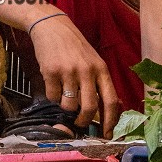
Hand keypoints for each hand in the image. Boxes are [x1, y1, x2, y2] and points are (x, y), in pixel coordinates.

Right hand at [29, 14, 121, 135]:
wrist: (52, 26)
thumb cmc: (74, 47)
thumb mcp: (93, 61)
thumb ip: (99, 82)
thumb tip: (107, 110)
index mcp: (101, 69)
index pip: (111, 100)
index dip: (111, 121)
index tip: (108, 134)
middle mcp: (87, 71)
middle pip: (89, 107)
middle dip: (84, 121)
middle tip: (80, 123)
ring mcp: (68, 71)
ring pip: (69, 105)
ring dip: (65, 106)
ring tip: (63, 94)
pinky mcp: (51, 72)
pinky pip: (52, 96)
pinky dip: (52, 95)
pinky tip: (53, 83)